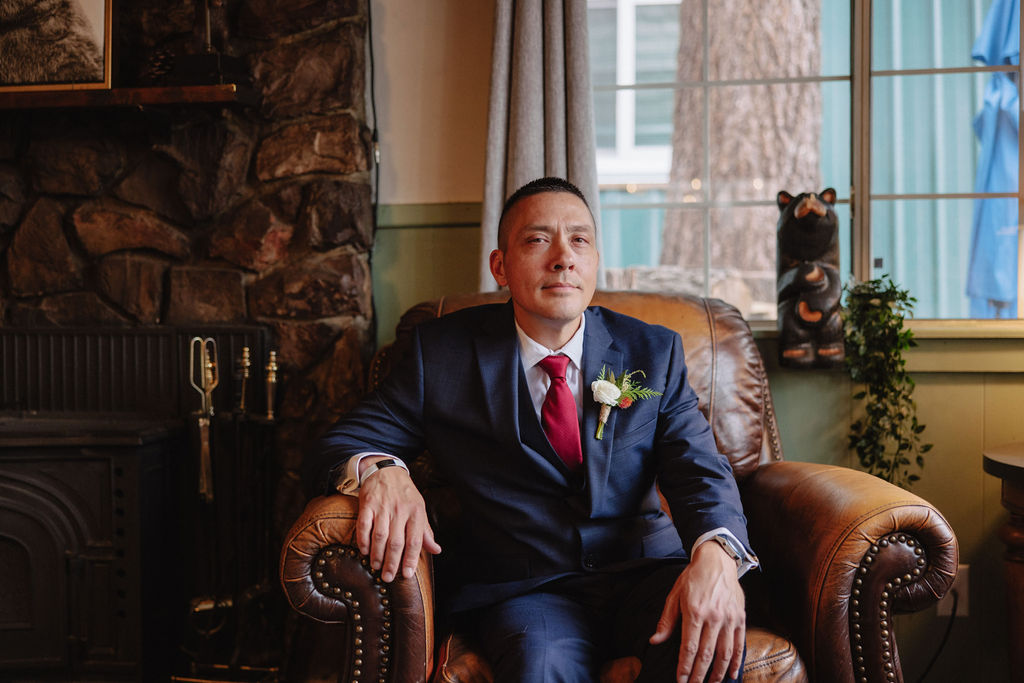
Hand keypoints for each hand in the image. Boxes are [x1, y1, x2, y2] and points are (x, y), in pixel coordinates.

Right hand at [355, 457, 441, 582]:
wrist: (386, 470)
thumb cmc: (405, 494)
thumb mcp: (419, 509)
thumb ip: (425, 531)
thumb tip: (436, 550)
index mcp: (416, 512)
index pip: (415, 540)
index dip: (411, 559)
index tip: (407, 574)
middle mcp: (400, 510)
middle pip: (396, 542)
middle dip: (392, 562)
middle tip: (388, 577)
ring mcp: (382, 507)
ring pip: (380, 535)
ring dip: (377, 554)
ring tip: (376, 567)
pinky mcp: (367, 504)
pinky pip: (364, 525)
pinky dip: (363, 539)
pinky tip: (364, 550)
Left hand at [649, 541, 744, 682]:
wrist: (716, 560)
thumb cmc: (692, 578)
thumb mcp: (674, 595)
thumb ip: (666, 620)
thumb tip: (654, 641)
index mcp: (695, 611)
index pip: (689, 647)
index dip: (684, 667)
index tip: (680, 680)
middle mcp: (714, 617)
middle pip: (706, 654)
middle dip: (699, 675)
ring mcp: (729, 618)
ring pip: (724, 653)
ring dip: (717, 673)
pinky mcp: (740, 618)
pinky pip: (739, 644)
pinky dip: (736, 661)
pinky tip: (731, 674)